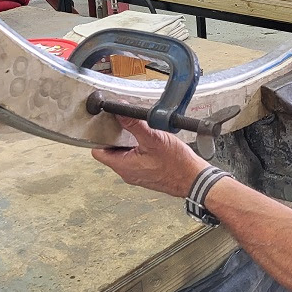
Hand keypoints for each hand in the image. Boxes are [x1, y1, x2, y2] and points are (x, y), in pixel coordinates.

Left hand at [91, 116, 210, 198]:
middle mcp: (127, 172)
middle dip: (115, 136)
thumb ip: (134, 125)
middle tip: (124, 123)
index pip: (98, 151)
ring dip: (128, 142)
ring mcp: (136, 174)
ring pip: (123, 154)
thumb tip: (120, 112)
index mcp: (123, 166)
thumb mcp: (153, 138)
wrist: (193, 179)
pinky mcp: (146, 173)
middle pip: (110, 151)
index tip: (105, 123)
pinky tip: (149, 140)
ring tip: (138, 130)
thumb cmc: (176, 164)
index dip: (99, 136)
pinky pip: (134, 158)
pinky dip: (137, 148)